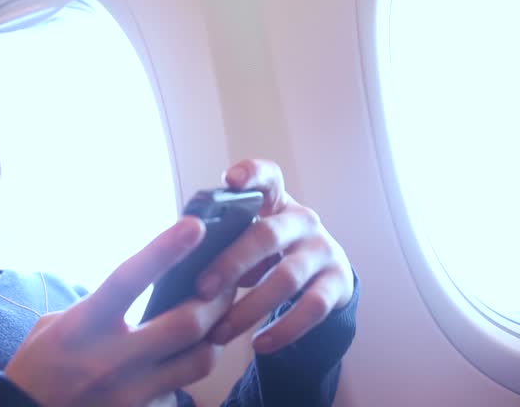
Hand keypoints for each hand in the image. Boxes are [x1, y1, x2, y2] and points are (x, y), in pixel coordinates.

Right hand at [4, 217, 234, 406]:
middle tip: (226, 283)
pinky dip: (190, 370)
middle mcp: (110, 360)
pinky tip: (186, 358)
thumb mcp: (59, 323)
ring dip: (215, 336)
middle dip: (215, 299)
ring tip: (217, 319)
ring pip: (199, 361)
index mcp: (82, 327)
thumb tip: (146, 279)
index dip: (164, 251)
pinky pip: (182, 389)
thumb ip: (101, 303)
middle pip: (185, 325)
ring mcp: (129, 394)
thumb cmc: (39, 365)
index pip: (128, 281)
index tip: (194, 226)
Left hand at [200, 159, 353, 353]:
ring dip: (250, 308)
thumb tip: (182, 266)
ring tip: (220, 331)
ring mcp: (323, 250)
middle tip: (201, 289)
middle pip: (267, 235)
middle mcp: (302, 220)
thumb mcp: (248, 237)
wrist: (322, 275)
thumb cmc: (266, 253)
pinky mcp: (337, 283)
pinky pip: (312, 308)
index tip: (230, 181)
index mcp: (275, 201)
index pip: (267, 177)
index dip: (251, 174)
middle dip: (231, 263)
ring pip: (286, 278)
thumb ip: (224, 240)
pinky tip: (259, 344)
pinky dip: (285, 329)